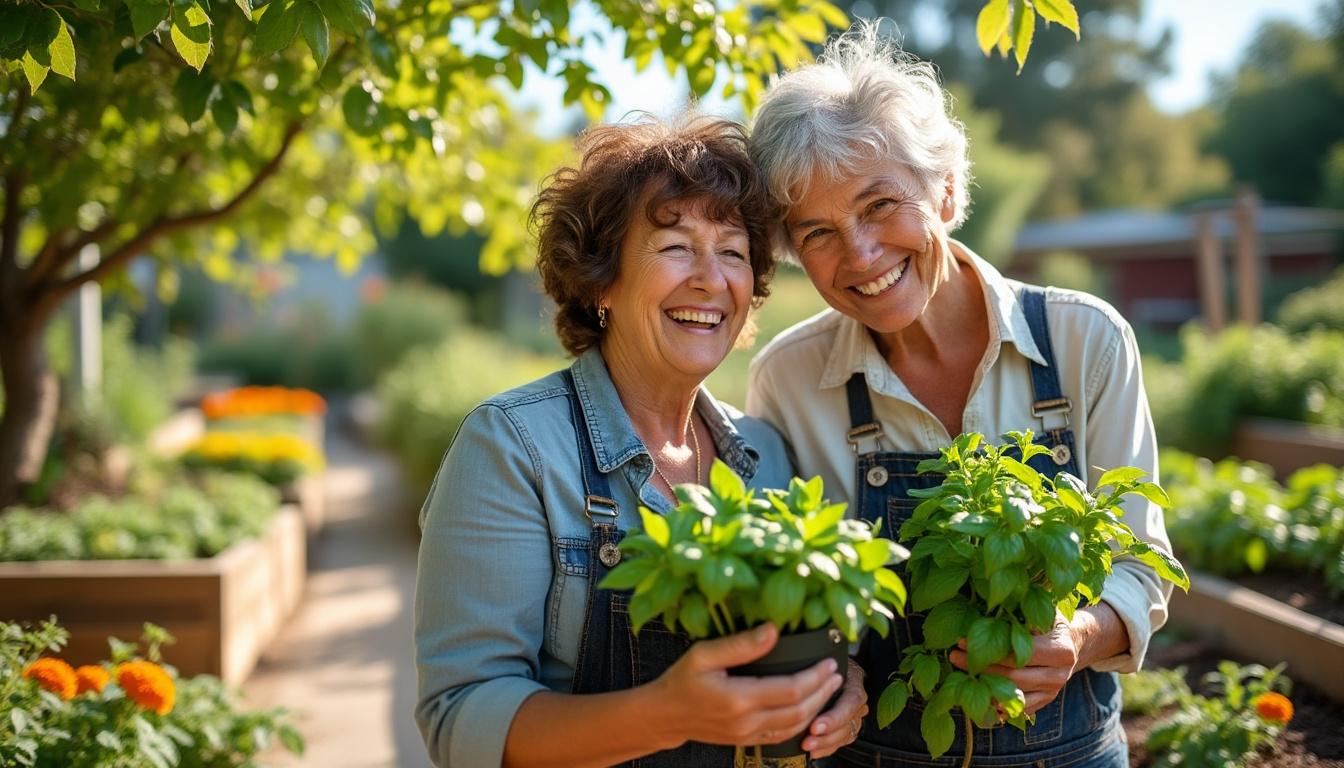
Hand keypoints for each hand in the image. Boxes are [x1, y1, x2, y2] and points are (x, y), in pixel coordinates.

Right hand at [649, 624, 844, 749]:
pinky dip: (801, 723)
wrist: (665, 715)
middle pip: (799, 710)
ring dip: (816, 708)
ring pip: (794, 726)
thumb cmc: (681, 680)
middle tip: (836, 674)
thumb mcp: (703, 654)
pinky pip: (782, 736)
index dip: (814, 676)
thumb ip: (740, 645)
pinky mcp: (747, 741)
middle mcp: (747, 721)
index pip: (790, 689)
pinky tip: (809, 709)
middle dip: (822, 692)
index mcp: (738, 698)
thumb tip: (773, 630)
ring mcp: (748, 735)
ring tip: (828, 689)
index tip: (829, 661)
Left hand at [801, 656, 866, 757]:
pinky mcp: (847, 727)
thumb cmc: (826, 662)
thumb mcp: (824, 657)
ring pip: (844, 735)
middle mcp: (857, 702)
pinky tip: (813, 751)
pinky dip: (826, 748)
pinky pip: (840, 742)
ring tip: (807, 747)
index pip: (849, 703)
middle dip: (827, 735)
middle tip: (808, 740)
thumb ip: (816, 669)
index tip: (815, 725)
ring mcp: (854, 716)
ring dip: (825, 744)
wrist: (835, 666)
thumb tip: (798, 676)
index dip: (833, 717)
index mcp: (855, 682)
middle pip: (847, 723)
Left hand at [948, 604, 1126, 716]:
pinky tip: (976, 694)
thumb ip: (1021, 611)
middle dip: (980, 668)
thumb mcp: (1043, 608)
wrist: (1075, 640)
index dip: (989, 648)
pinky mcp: (1045, 701)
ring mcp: (1053, 691)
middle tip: (953, 657)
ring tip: (958, 674)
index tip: (961, 640)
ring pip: (1013, 696)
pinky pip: (1019, 709)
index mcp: (1060, 650)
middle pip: (1013, 677)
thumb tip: (987, 609)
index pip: (1019, 653)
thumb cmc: (1051, 620)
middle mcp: (1059, 674)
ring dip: (984, 687)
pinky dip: (996, 704)